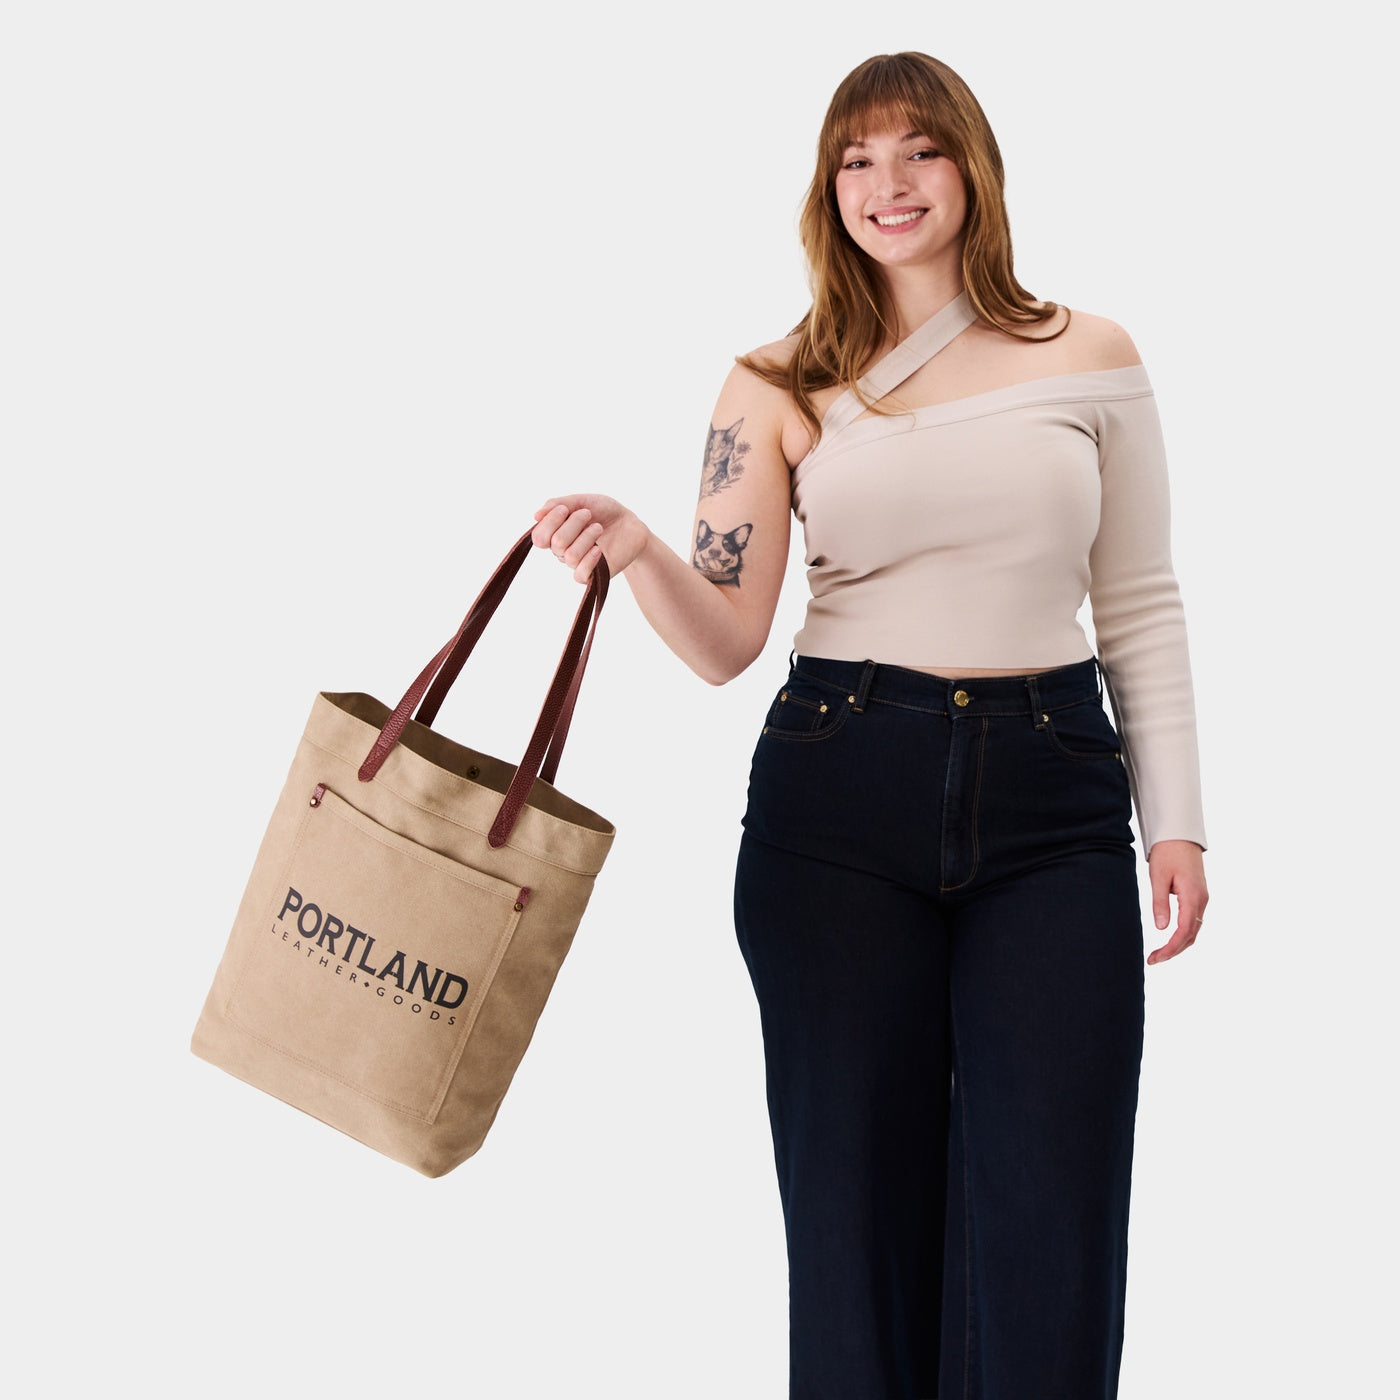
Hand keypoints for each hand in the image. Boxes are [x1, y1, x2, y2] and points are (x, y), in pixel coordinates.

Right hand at [532, 495, 650, 582]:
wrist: (629, 523)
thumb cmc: (604, 511)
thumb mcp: (581, 501)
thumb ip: (558, 504)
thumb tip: (536, 515)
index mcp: (555, 532)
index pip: (539, 537)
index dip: (550, 522)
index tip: (566, 509)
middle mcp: (562, 550)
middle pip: (556, 543)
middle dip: (573, 524)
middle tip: (587, 514)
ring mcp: (576, 563)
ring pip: (570, 556)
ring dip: (586, 537)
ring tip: (599, 527)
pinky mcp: (592, 575)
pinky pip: (579, 574)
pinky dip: (589, 560)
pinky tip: (599, 549)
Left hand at [1146, 839, 1207, 964]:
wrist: (1180, 834)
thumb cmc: (1167, 853)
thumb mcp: (1158, 877)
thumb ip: (1160, 903)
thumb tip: (1161, 928)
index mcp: (1193, 897)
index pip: (1184, 932)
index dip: (1170, 949)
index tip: (1155, 958)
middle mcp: (1202, 900)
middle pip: (1191, 935)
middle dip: (1173, 951)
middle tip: (1153, 960)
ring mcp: (1202, 898)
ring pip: (1194, 929)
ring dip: (1179, 944)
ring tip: (1159, 953)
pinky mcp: (1199, 895)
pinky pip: (1194, 921)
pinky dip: (1184, 934)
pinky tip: (1170, 938)